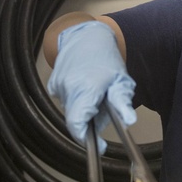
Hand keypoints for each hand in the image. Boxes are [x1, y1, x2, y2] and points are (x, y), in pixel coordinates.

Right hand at [47, 21, 135, 154]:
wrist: (84, 35)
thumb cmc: (105, 56)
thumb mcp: (121, 78)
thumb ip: (122, 101)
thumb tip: (128, 121)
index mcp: (85, 88)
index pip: (77, 125)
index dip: (86, 140)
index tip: (100, 146)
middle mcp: (68, 88)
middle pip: (77, 119)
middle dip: (90, 120)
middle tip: (103, 108)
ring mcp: (58, 85)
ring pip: (71, 110)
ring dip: (83, 108)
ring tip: (95, 93)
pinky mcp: (53, 83)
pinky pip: (65, 100)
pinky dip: (75, 99)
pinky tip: (84, 86)